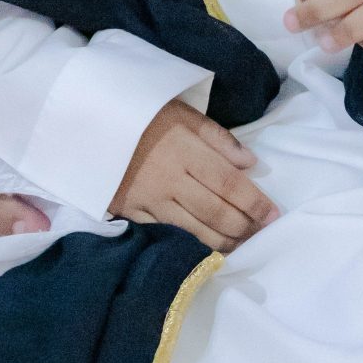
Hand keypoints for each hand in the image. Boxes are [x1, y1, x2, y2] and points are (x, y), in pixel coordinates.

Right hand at [110, 99, 275, 251]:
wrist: (89, 123)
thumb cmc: (143, 115)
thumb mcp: (183, 113)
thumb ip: (218, 139)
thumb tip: (250, 163)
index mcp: (185, 149)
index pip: (229, 184)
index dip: (255, 203)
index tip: (273, 215)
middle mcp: (169, 179)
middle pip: (215, 212)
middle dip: (244, 227)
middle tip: (261, 234)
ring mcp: (149, 199)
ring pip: (194, 230)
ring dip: (223, 242)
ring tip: (242, 245)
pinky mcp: (130, 212)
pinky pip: (166, 234)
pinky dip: (190, 245)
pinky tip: (207, 249)